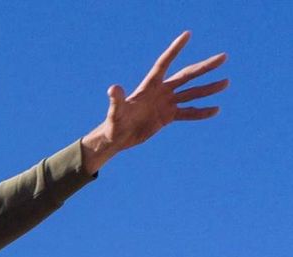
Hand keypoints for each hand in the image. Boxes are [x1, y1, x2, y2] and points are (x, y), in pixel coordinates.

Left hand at [82, 31, 227, 172]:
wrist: (116, 139)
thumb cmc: (113, 124)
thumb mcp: (115, 113)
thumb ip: (116, 101)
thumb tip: (112, 89)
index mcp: (149, 86)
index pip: (164, 63)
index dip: (175, 49)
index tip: (187, 34)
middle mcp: (161, 91)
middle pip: (187, 75)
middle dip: (205, 67)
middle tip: (223, 57)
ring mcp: (166, 103)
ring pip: (191, 93)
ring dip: (208, 88)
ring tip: (226, 82)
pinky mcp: (168, 116)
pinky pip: (188, 113)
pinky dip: (201, 112)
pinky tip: (215, 110)